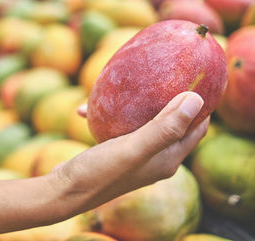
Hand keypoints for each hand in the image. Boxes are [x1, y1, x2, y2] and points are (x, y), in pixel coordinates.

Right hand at [47, 91, 208, 215]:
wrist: (65, 192)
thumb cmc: (100, 172)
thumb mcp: (134, 147)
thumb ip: (165, 127)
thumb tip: (196, 98)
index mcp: (168, 160)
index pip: (197, 129)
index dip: (201, 104)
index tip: (192, 77)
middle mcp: (155, 160)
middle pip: (172, 123)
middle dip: (169, 99)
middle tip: (160, 74)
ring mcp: (134, 157)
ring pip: (142, 123)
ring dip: (135, 105)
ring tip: (124, 85)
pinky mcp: (114, 154)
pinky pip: (117, 128)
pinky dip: (107, 116)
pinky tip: (87, 107)